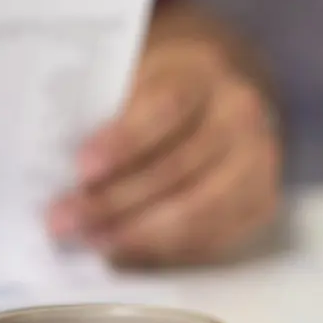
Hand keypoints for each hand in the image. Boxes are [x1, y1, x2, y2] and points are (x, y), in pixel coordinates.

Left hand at [47, 10, 280, 266]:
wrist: (227, 88)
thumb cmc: (164, 84)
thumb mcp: (136, 73)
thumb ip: (106, 111)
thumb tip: (58, 171)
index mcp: (204, 72)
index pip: (165, 108)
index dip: (124, 142)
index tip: (80, 170)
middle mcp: (241, 115)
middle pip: (178, 167)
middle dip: (116, 202)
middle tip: (65, 222)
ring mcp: (260, 160)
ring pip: (201, 209)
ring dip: (140, 234)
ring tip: (94, 242)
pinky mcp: (264, 199)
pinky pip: (216, 236)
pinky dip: (170, 249)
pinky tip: (132, 250)